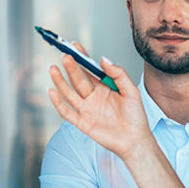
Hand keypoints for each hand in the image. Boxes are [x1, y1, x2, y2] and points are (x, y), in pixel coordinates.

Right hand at [48, 43, 152, 159]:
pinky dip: (57, 102)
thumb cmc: (136, 117)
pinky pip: (66, 112)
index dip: (82, 58)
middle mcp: (93, 97)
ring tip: (53, 68)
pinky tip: (52, 91)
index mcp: (104, 88)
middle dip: (71, 67)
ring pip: (69, 93)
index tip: (74, 46)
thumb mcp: (131, 91)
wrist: (135, 141)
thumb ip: (118, 74)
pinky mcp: (82, 123)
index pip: (90, 70)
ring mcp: (87, 110)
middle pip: (78, 79)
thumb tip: (103, 59)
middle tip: (65, 55)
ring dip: (60, 81)